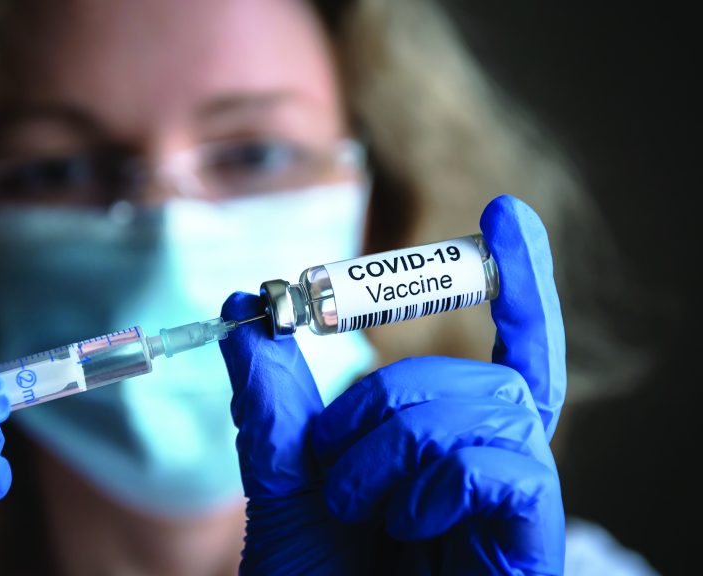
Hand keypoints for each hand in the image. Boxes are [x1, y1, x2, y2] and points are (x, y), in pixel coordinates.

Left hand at [219, 194, 565, 573]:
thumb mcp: (278, 479)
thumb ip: (269, 397)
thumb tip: (243, 306)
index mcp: (447, 449)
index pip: (504, 352)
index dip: (516, 286)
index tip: (507, 217)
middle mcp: (493, 466)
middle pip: (480, 372)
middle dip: (387, 399)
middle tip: (333, 464)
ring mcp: (516, 505)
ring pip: (483, 404)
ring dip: (394, 444)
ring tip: (354, 505)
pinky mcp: (530, 540)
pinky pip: (501, 462)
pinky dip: (433, 480)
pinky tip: (403, 526)